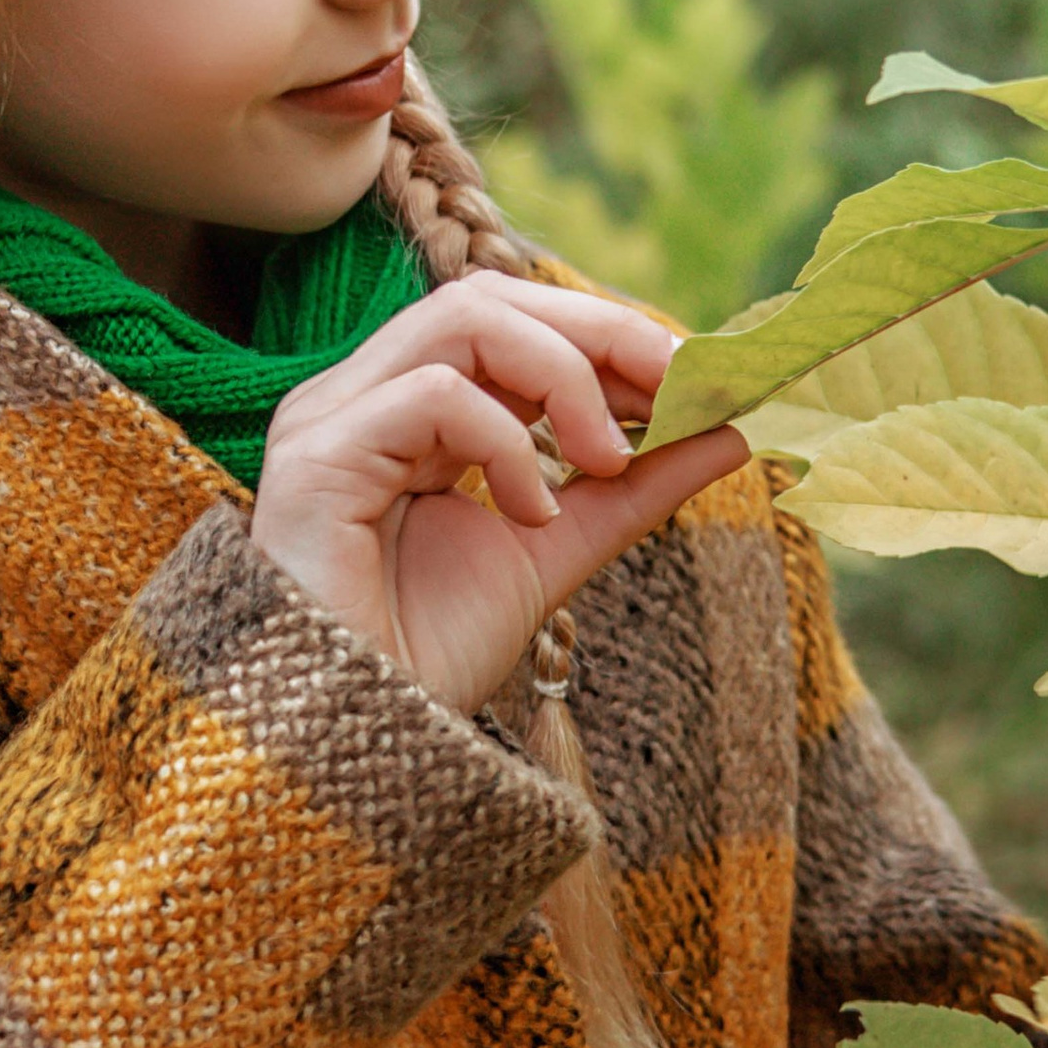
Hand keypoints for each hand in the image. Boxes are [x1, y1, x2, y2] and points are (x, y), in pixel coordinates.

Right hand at [249, 276, 746, 711]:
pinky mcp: (317, 457)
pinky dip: (506, 442)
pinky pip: (433, 395)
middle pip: (491, 297)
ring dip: (564, 377)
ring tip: (608, 456)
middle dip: (601, 332)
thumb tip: (730, 429)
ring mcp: (333, 419)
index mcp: (410, 411)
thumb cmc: (428, 657)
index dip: (611, 338)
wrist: (355, 750)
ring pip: (463, 319)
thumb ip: (633, 489)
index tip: (701, 377)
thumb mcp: (556, 553)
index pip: (515, 325)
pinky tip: (532, 515)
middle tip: (681, 385)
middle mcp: (364, 398)